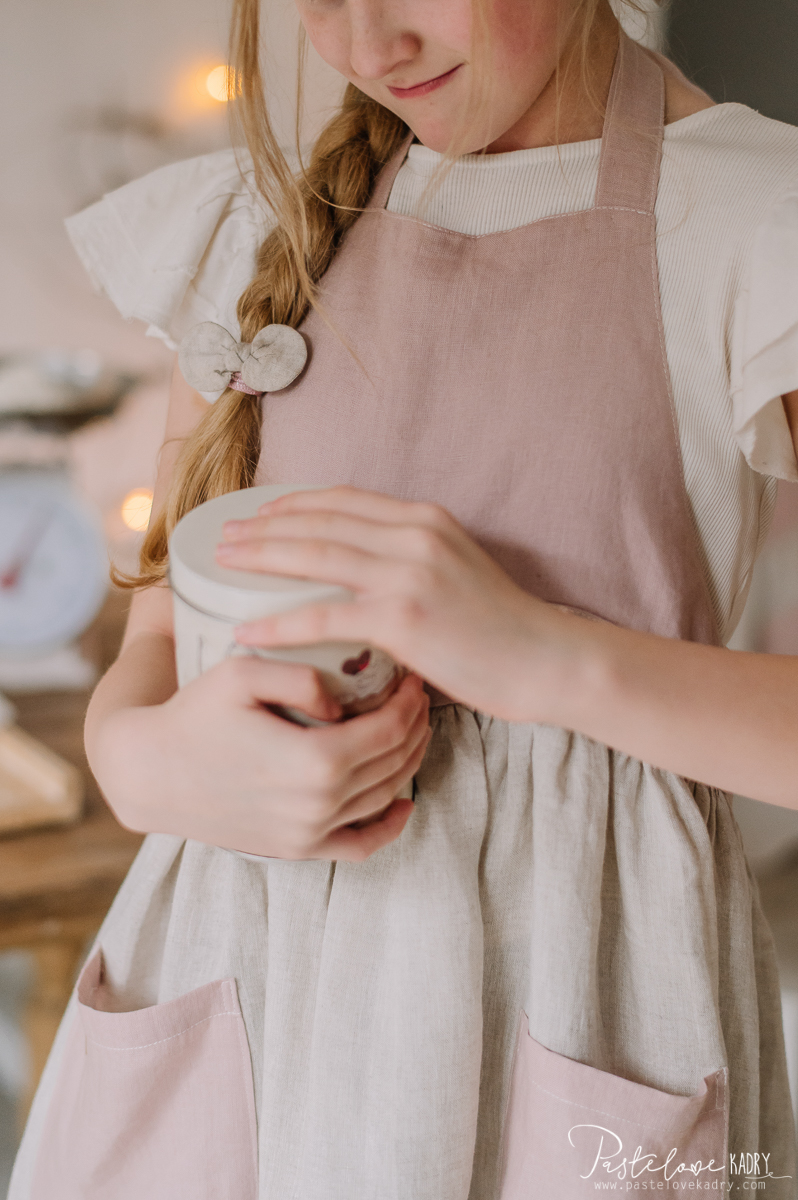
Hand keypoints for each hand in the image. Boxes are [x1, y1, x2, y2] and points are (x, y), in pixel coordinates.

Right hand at [93, 656, 429, 861]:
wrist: (150, 772)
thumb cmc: (194, 715)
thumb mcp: (242, 673)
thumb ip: (302, 677)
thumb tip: (341, 705)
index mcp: (315, 761)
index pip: (388, 730)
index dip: (410, 703)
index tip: (414, 679)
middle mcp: (320, 805)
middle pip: (393, 762)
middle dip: (415, 726)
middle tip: (419, 698)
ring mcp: (309, 833)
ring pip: (384, 798)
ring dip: (408, 762)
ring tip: (411, 730)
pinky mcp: (296, 848)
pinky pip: (359, 846)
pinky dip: (389, 827)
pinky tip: (403, 803)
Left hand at [216, 486, 569, 721]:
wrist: (547, 660)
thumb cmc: (501, 628)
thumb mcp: (457, 572)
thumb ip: (411, 562)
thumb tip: (363, 576)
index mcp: (425, 520)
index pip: (343, 500)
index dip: (293, 504)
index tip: (258, 515)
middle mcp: (413, 535)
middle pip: (318, 521)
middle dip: (264, 527)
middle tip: (223, 538)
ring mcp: (408, 573)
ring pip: (314, 556)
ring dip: (261, 559)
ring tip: (224, 566)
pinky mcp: (403, 617)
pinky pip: (324, 616)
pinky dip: (279, 622)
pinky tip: (249, 629)